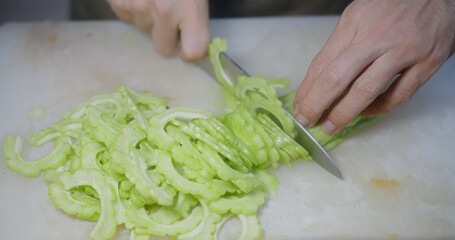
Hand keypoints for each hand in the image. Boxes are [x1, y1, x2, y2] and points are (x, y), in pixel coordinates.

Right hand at [107, 0, 209, 60]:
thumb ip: (195, 15)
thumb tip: (193, 41)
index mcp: (190, 8)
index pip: (194, 50)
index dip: (191, 52)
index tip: (188, 47)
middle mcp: (164, 11)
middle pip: (163, 48)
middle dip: (166, 36)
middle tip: (168, 15)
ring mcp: (138, 6)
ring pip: (143, 30)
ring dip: (148, 19)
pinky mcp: (117, 0)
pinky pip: (125, 16)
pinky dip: (130, 7)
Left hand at [294, 0, 454, 133]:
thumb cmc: (394, 4)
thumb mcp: (359, 14)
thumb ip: (342, 43)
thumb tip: (319, 78)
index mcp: (355, 22)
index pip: (322, 63)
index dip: (307, 90)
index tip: (299, 106)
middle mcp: (376, 37)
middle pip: (337, 78)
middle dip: (317, 105)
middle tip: (307, 121)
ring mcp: (403, 50)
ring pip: (366, 91)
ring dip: (344, 113)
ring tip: (331, 126)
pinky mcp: (427, 62)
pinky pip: (399, 95)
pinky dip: (379, 109)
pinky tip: (366, 112)